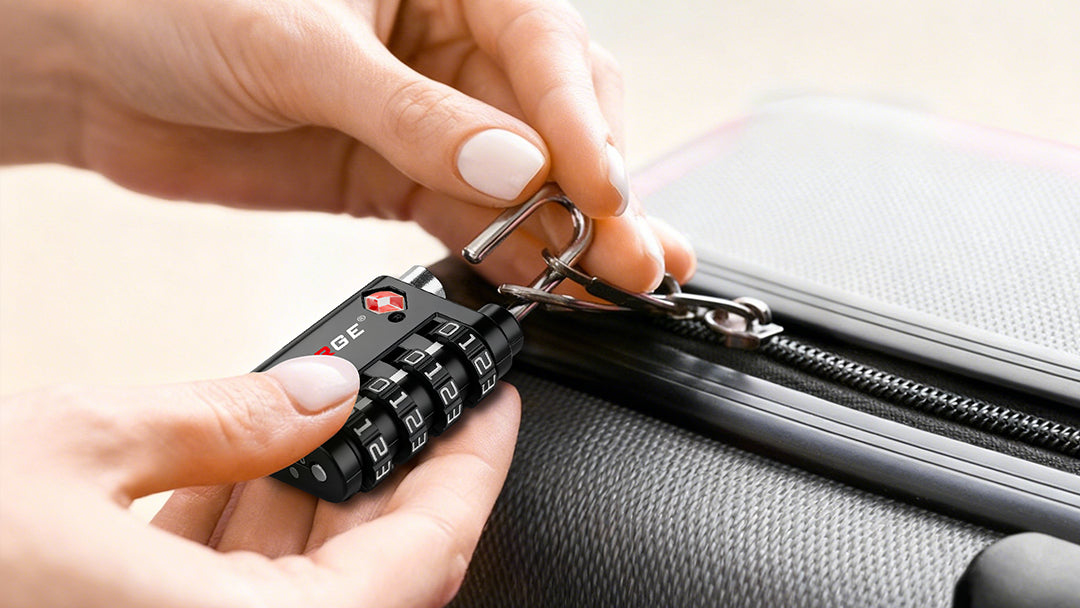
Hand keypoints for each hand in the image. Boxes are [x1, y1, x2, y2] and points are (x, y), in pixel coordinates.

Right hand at [0, 355, 520, 606]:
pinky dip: (245, 542)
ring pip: (304, 590)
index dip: (472, 471)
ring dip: (314, 504)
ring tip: (322, 416)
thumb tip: (318, 396)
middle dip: (390, 476)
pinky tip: (239, 471)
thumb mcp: (65, 453)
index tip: (494, 407)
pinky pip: (235, 605)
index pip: (425, 559)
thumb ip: (218, 420)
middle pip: (373, 576)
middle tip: (405, 396)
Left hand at [3, 0, 694, 291]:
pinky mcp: (393, 176)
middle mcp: (447, 46)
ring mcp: (425, 118)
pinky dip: (505, 255)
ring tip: (614, 280)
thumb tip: (512, 167)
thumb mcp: (300, 47)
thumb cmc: (170, 4)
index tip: (602, 189)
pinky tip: (545, 283)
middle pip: (554, 119)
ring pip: (522, 180)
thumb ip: (412, 115)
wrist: (86, 67)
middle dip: (597, 190)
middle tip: (632, 253)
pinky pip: (468, 219)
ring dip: (568, 234)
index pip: (543, 44)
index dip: (580, 123)